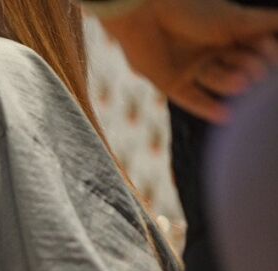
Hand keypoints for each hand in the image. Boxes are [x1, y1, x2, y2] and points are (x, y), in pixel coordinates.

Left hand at [99, 0, 277, 122]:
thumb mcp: (237, 20)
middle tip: (259, 72)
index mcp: (226, 32)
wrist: (147, 14)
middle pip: (239, 66)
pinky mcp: (170, 83)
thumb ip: (268, 23)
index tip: (270, 51)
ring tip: (243, 81)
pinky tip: (226, 116)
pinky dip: (208, 108)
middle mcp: (209, 51)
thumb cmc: (194, 11)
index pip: (254, 48)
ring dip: (231, 82)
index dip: (264, 51)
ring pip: (219, 81)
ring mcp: (190, 67)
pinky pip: (192, 100)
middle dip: (250, 68)